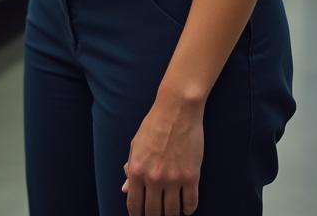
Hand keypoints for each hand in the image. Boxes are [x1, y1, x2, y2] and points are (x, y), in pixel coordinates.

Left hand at [122, 96, 202, 215]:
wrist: (176, 111)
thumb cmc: (153, 125)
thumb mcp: (135, 145)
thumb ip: (130, 168)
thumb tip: (125, 189)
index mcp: (136, 169)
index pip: (134, 204)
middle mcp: (154, 178)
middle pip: (153, 212)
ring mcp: (174, 179)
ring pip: (172, 212)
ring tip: (170, 214)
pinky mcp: (191, 177)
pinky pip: (191, 203)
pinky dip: (188, 210)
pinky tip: (185, 209)